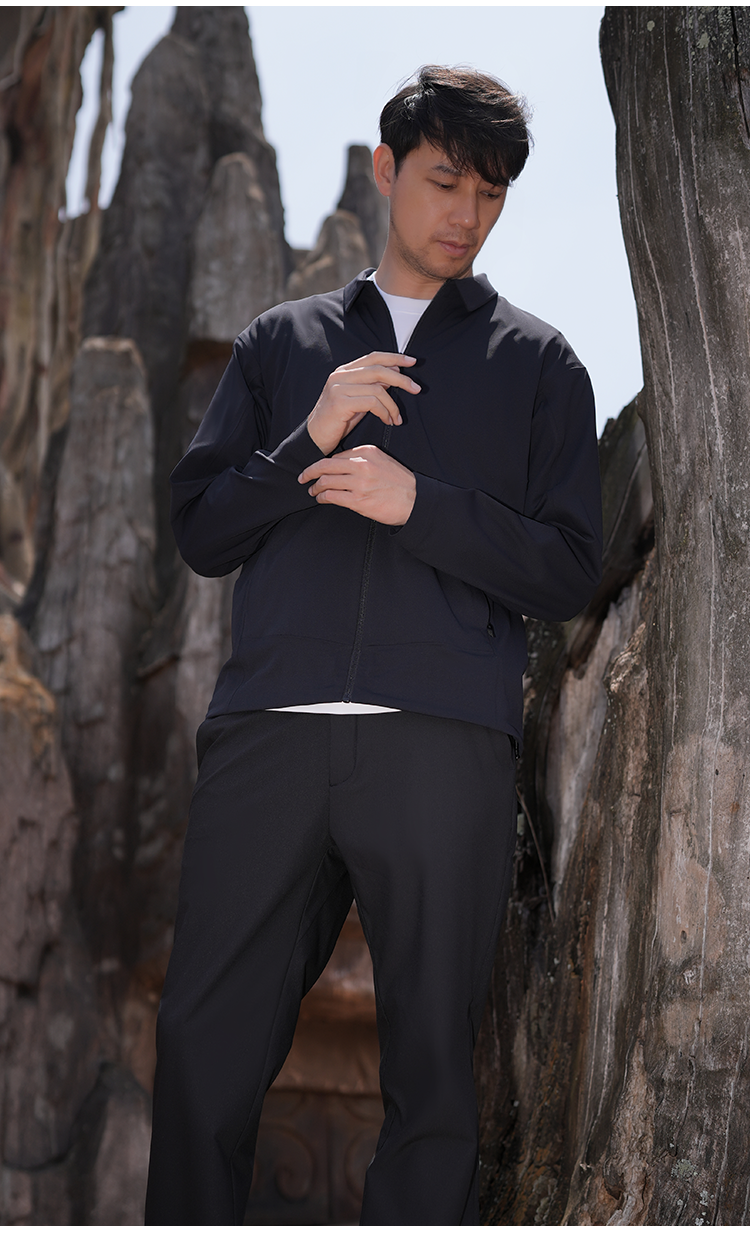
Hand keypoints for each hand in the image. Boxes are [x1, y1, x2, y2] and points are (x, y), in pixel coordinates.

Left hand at [299, 445, 416, 526]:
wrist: (415, 500)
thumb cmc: (399, 483)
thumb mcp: (382, 461)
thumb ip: (362, 460)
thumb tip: (341, 465)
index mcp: (367, 452)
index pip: (337, 455)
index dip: (322, 463)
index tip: (316, 468)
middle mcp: (361, 465)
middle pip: (326, 466)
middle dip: (310, 472)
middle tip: (303, 477)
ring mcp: (359, 483)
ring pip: (326, 481)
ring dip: (315, 487)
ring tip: (312, 491)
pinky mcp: (358, 500)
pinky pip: (331, 496)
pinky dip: (322, 498)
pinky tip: (320, 499)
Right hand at [307, 352, 419, 455]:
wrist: (315, 438)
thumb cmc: (338, 420)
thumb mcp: (357, 399)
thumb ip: (372, 386)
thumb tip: (395, 376)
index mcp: (344, 371)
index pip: (373, 357)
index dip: (394, 358)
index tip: (412, 362)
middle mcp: (340, 376)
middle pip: (379, 369)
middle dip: (402, 379)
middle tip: (417, 389)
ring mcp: (338, 388)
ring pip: (378, 389)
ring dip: (393, 405)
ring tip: (397, 418)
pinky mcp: (340, 402)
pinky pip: (372, 403)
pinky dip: (385, 412)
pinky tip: (387, 421)